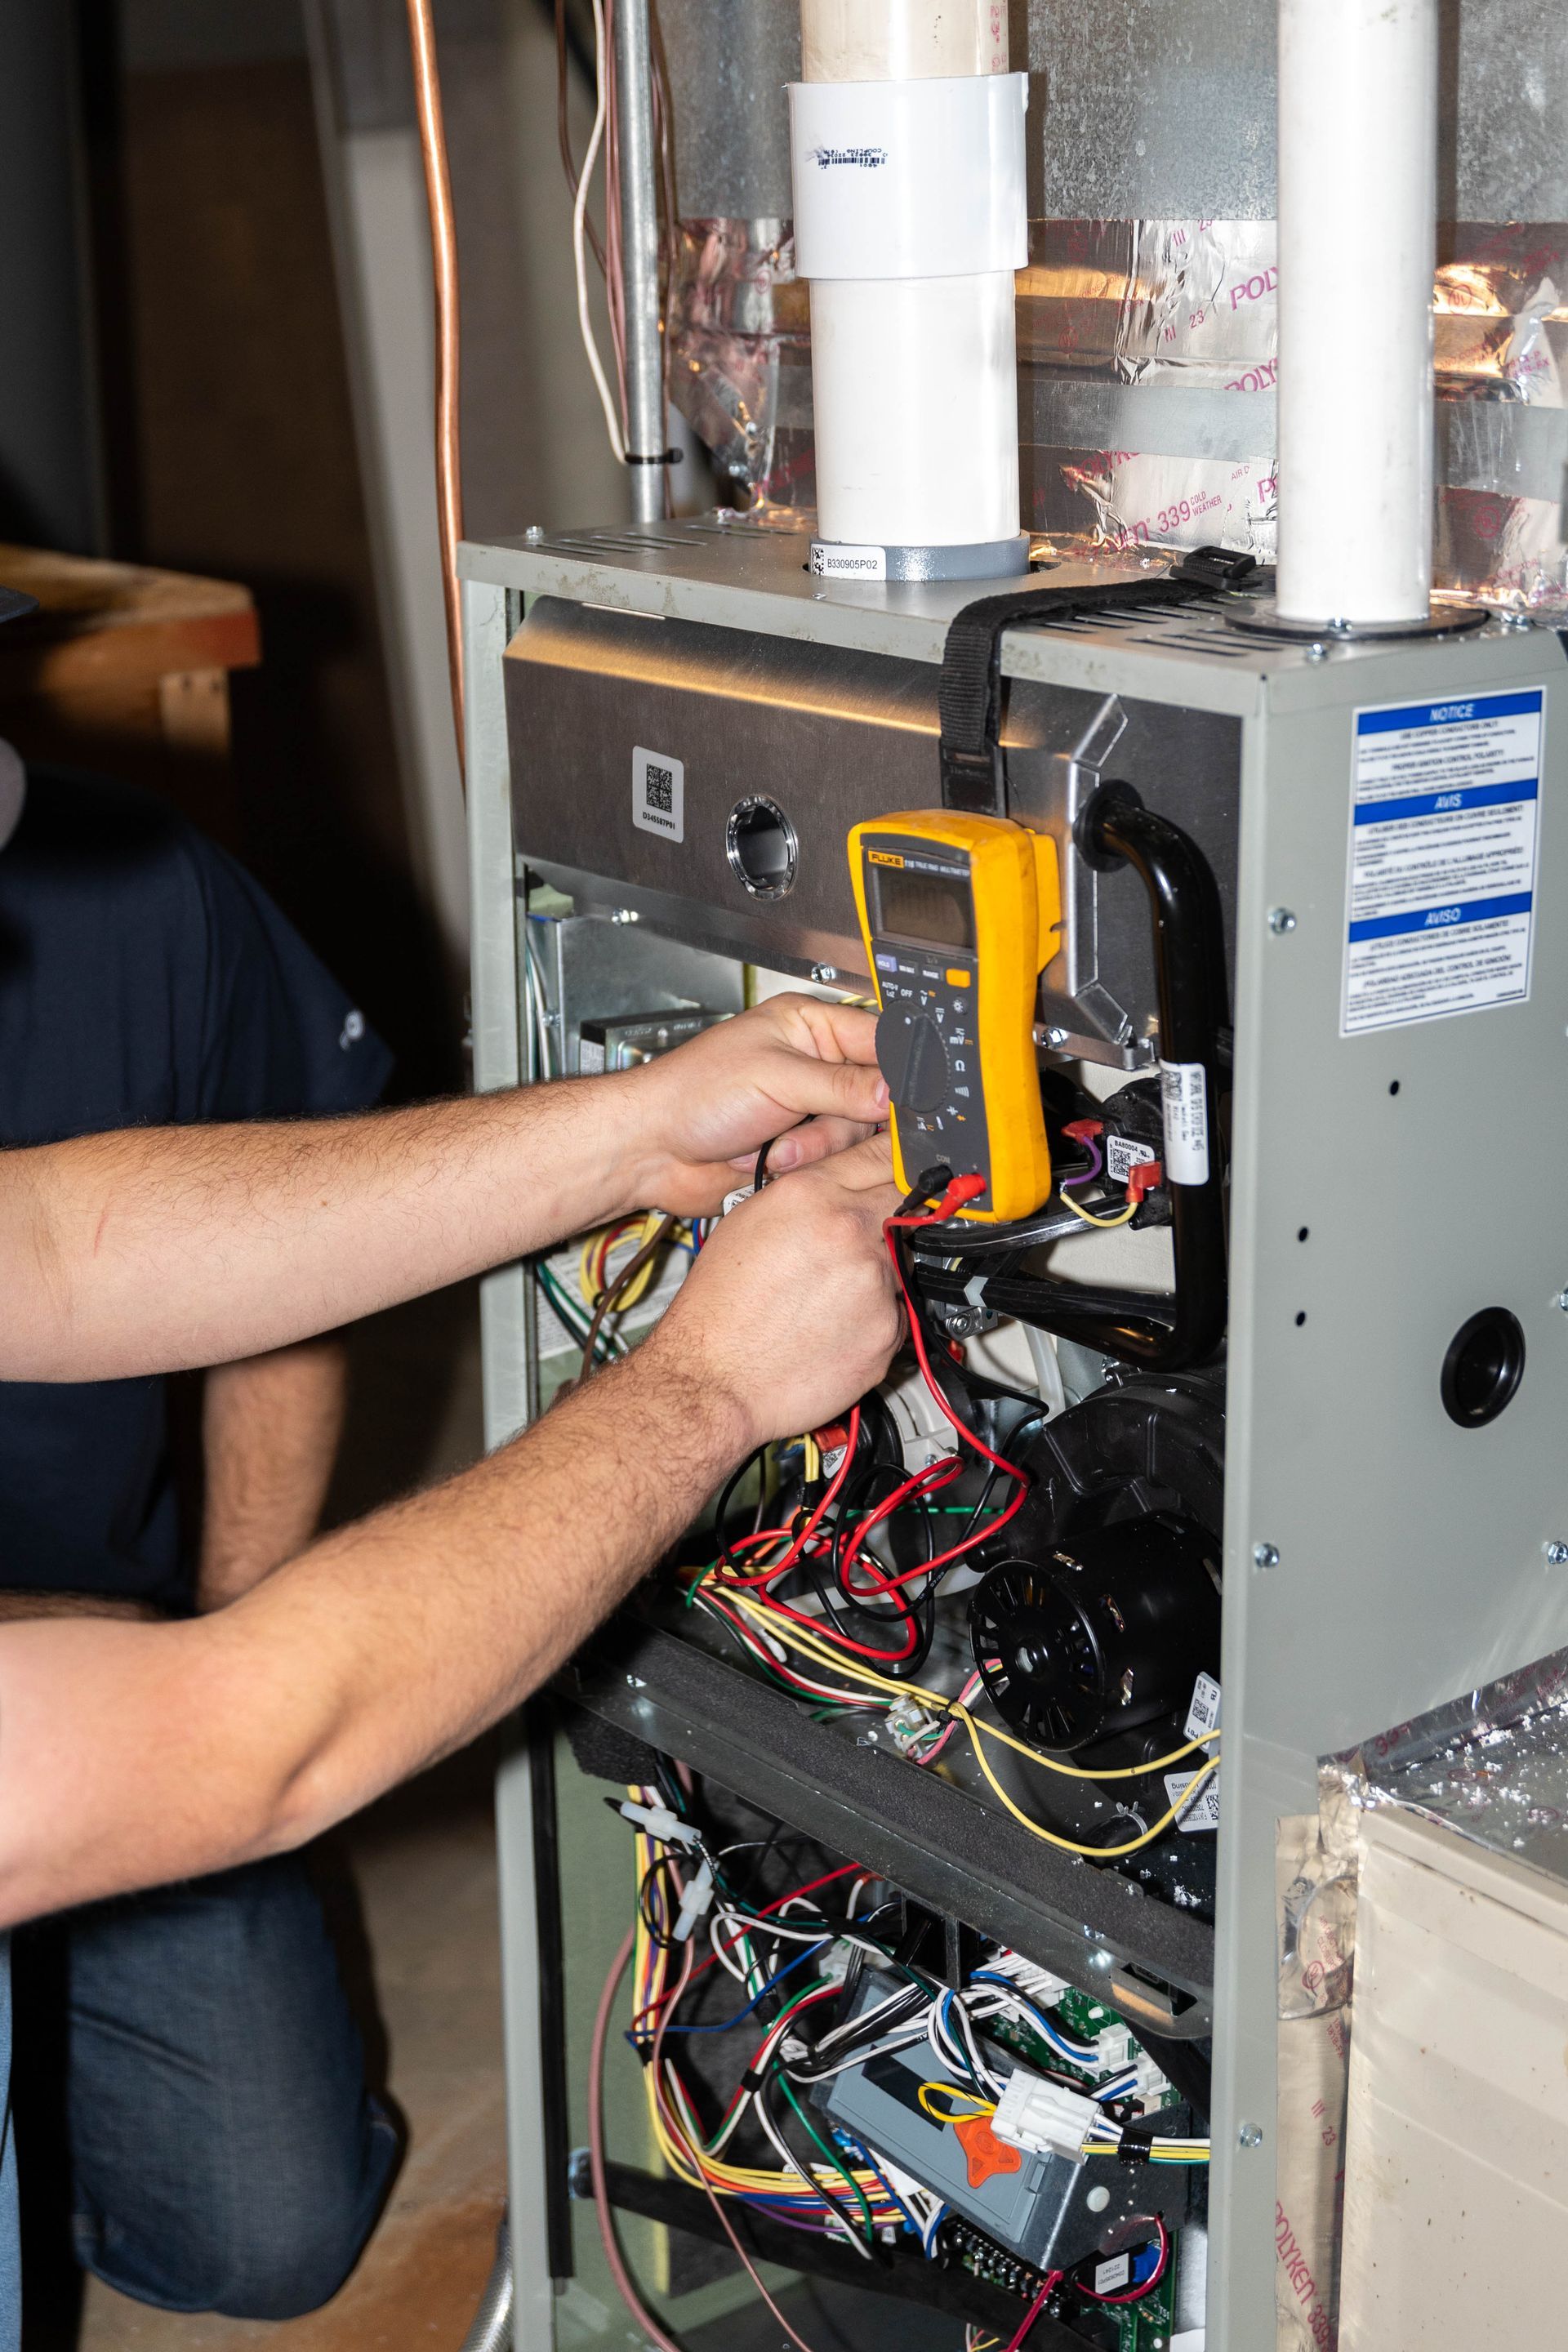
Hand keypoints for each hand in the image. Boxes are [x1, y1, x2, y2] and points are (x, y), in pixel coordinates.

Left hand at [621, 995, 887, 1216]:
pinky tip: (771, 1160)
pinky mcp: (801, 1147)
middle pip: (876, 1095)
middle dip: (843, 1117)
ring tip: (777, 1145)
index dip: (895, 1071)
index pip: (879, 1040)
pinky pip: (833, 1160)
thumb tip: (893, 1092)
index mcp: (809, 1026)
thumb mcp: (775, 1077)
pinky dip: (806, 1164)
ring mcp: (808, 1109)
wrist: (653, 1150)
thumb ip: (840, 1085)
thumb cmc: (692, 1094)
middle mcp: (815, 1065)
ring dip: (817, 1145)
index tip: (902, 1100)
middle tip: (819, 1122)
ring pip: (856, 1133)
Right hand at [640, 1135, 902, 1448]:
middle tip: (869, 1236)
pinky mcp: (888, 1331)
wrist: (711, 1378)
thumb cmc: (717, 1308)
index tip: (909, 1162)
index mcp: (811, 1195)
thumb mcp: (747, 1222)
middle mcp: (848, 1231)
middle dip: (897, 1213)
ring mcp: (874, 1281)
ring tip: (829, 1297)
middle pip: (906, 1201)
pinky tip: (834, 1329)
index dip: (899, 1158)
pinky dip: (875, 1319)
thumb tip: (839, 1183)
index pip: (883, 1154)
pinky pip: (897, 1313)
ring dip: (879, 1272)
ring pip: (902, 1262)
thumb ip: (803, 1193)